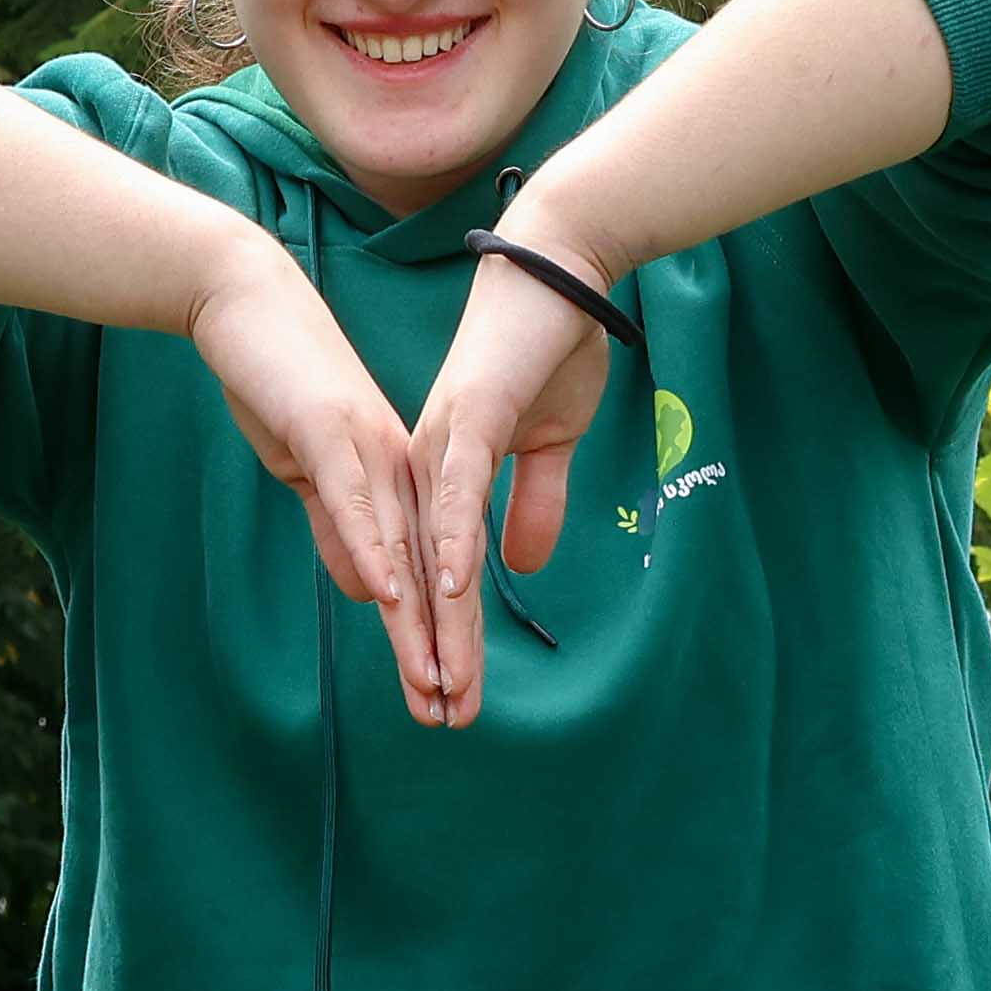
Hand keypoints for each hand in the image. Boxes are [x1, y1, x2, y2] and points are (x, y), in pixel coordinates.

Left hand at [402, 249, 616, 705]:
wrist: (561, 270)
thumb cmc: (554, 345)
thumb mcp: (551, 442)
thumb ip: (533, 502)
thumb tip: (521, 565)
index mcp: (446, 475)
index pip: (444, 575)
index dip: (449, 638)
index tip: (451, 697)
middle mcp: (431, 468)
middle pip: (430, 578)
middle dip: (437, 653)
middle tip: (438, 720)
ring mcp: (443, 444)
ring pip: (436, 551)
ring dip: (439, 620)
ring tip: (439, 682)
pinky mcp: (466, 418)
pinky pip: (458, 492)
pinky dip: (453, 542)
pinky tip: (453, 592)